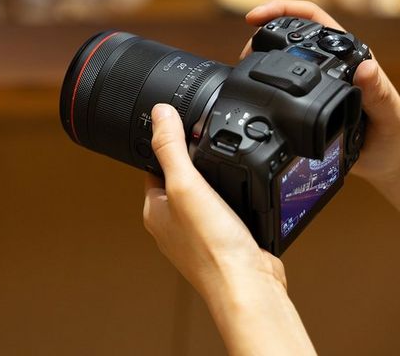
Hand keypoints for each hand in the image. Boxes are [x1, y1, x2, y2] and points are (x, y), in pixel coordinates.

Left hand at [143, 104, 284, 297]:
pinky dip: (233, 203)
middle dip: (195, 165)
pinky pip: (224, 214)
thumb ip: (171, 147)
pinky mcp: (223, 243)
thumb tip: (159, 113)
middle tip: (209, 148)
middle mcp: (173, 224)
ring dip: (216, 184)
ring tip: (229, 171)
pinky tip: (244, 200)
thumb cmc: (211, 247)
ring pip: (203, 197)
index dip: (166, 147)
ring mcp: (198, 235)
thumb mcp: (185, 184)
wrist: (247, 285)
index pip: (152, 168)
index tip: (179, 129)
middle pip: (179, 181)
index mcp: (154, 210)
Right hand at [242, 0, 399, 184]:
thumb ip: (379, 93)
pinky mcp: (304, 99)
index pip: (313, 19)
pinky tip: (249, 87)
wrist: (385, 161)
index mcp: (349, 56)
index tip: (256, 16)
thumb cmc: (393, 136)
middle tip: (244, 51)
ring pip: (280, 56)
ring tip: (241, 65)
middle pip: (290, 32)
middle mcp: (330, 64)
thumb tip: (366, 68)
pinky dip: (260, 79)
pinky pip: (278, 82)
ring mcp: (315, 81)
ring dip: (258, 54)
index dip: (284, 10)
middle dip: (262, 32)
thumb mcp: (390, 115)